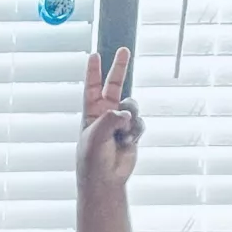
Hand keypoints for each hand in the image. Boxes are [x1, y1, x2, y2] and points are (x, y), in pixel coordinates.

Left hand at [76, 47, 140, 187]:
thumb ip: (110, 119)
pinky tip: (128, 141)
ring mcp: (120, 122)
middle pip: (114, 85)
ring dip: (130, 117)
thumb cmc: (93, 160)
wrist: (107, 180)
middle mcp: (105, 114)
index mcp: (91, 113)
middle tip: (124, 50)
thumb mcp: (96, 136)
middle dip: (119, 68)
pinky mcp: (132, 131)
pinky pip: (140, 122)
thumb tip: (126, 113)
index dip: (94, 72)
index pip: (92, 88)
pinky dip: (136, 130)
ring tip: (123, 132)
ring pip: (132, 106)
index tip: (94, 55)